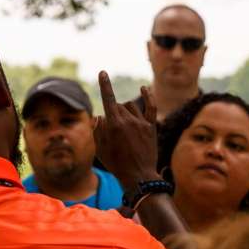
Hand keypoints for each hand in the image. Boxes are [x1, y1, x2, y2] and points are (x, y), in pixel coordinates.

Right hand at [93, 71, 159, 190]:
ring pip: (130, 106)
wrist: (138, 176)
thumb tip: (99, 116)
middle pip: (117, 106)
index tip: (103, 72)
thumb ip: (97, 130)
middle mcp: (128, 120)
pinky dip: (148, 96)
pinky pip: (150, 107)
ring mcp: (141, 122)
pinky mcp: (151, 127)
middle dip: (112, 113)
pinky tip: (144, 88)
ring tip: (123, 125)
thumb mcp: (100, 148)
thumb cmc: (116, 164)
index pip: (108, 99)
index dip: (104, 84)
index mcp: (113, 124)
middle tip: (112, 132)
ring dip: (124, 110)